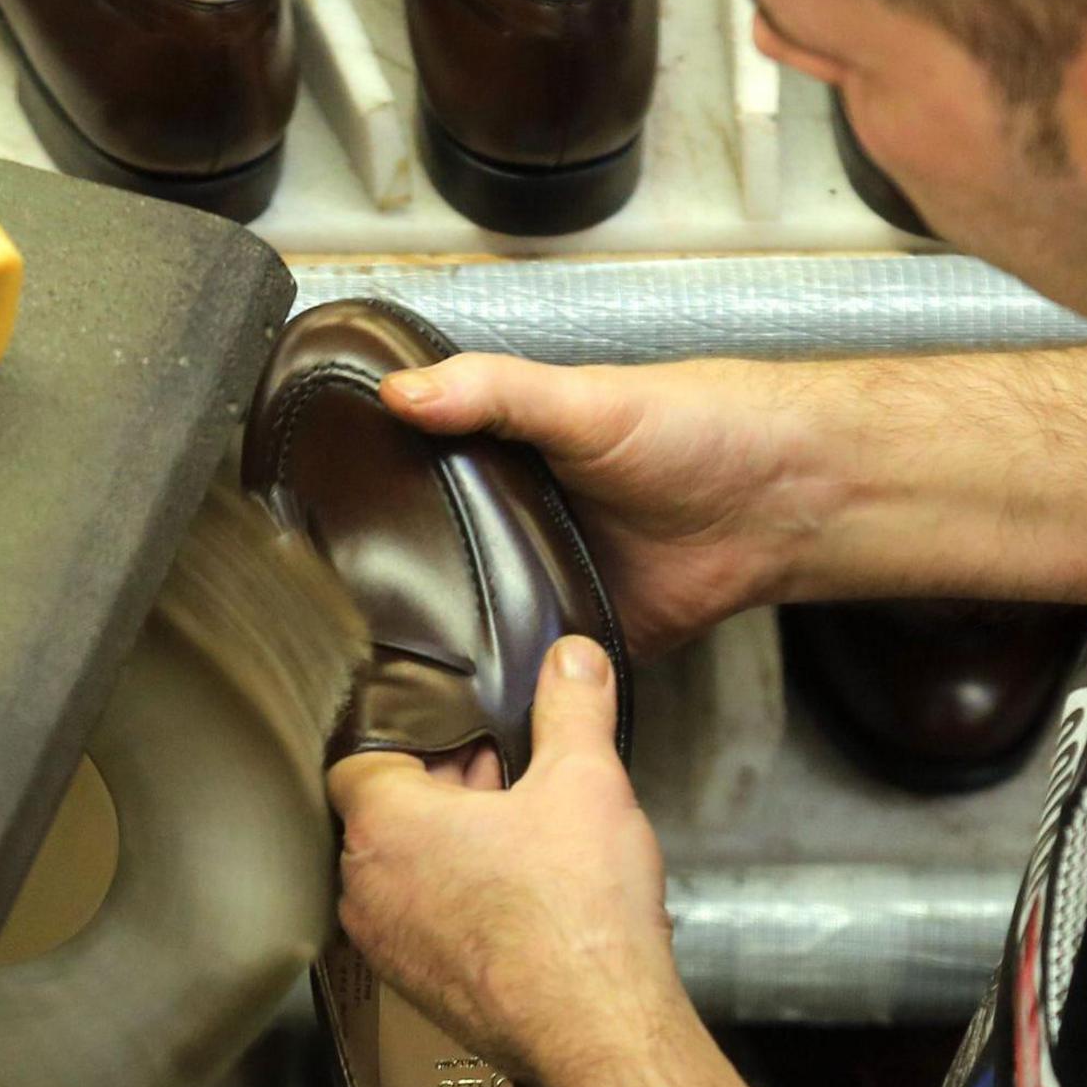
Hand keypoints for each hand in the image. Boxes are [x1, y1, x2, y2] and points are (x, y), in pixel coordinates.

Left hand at [326, 634, 688, 1085]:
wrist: (598, 1030)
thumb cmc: (578, 917)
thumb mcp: (587, 779)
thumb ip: (572, 706)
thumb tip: (571, 659)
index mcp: (386, 826)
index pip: (361, 755)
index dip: (415, 736)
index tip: (460, 732)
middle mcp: (368, 890)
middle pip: (384, 814)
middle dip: (442, 790)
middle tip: (505, 776)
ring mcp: (389, 948)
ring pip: (403, 873)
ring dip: (451, 848)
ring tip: (520, 836)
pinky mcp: (420, 990)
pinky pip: (424, 925)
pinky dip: (460, 902)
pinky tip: (523, 898)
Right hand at [380, 354, 823, 657]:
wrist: (777, 501)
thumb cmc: (696, 426)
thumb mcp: (582, 395)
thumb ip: (494, 392)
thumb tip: (403, 390)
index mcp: (504, 457)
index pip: (414, 479)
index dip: (369, 498)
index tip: (310, 521)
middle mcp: (516, 523)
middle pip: (436, 560)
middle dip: (396, 586)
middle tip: (337, 612)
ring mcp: (546, 585)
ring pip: (474, 622)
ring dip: (447, 641)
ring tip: (382, 664)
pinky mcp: (580, 639)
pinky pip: (530, 671)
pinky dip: (506, 683)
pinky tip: (463, 695)